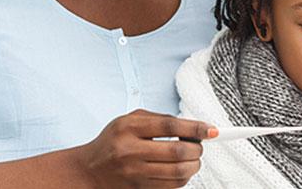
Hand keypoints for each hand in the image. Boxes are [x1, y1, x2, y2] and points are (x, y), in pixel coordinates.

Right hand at [75, 109, 216, 188]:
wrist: (89, 169)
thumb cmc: (113, 140)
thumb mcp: (129, 120)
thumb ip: (160, 120)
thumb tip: (194, 127)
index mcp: (129, 128)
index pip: (170, 126)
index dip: (195, 127)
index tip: (211, 130)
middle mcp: (130, 151)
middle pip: (178, 151)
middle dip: (198, 148)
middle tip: (200, 145)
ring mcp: (134, 173)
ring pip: (178, 172)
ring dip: (194, 164)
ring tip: (193, 158)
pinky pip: (172, 186)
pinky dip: (184, 178)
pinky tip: (182, 169)